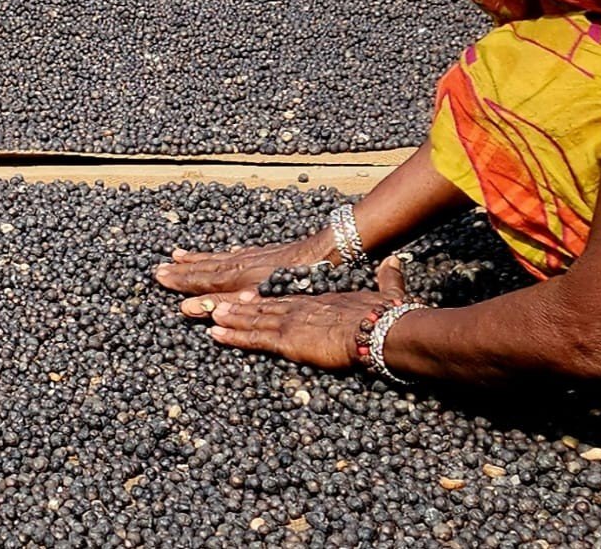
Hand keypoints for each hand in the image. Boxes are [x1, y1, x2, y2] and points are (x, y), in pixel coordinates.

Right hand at [154, 232, 334, 296]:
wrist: (321, 254)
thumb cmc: (290, 279)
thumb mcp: (254, 298)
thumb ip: (223, 304)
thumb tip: (188, 308)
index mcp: (234, 277)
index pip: (199, 279)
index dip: (179, 279)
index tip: (159, 276)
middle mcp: (240, 263)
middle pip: (205, 267)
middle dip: (183, 268)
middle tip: (161, 266)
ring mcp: (253, 256)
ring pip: (219, 257)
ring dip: (199, 258)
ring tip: (181, 254)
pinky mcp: (267, 252)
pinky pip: (237, 252)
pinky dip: (225, 253)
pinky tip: (227, 252)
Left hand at [181, 258, 412, 369]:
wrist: (379, 329)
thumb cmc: (385, 315)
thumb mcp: (386, 293)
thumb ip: (387, 278)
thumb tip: (394, 261)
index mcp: (322, 300)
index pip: (288, 296)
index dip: (267, 295)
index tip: (250, 293)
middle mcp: (302, 306)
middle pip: (263, 304)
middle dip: (236, 302)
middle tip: (213, 300)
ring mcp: (292, 321)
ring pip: (252, 318)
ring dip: (228, 316)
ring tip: (205, 313)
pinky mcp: (287, 339)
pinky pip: (254, 337)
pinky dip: (233, 334)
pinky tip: (215, 333)